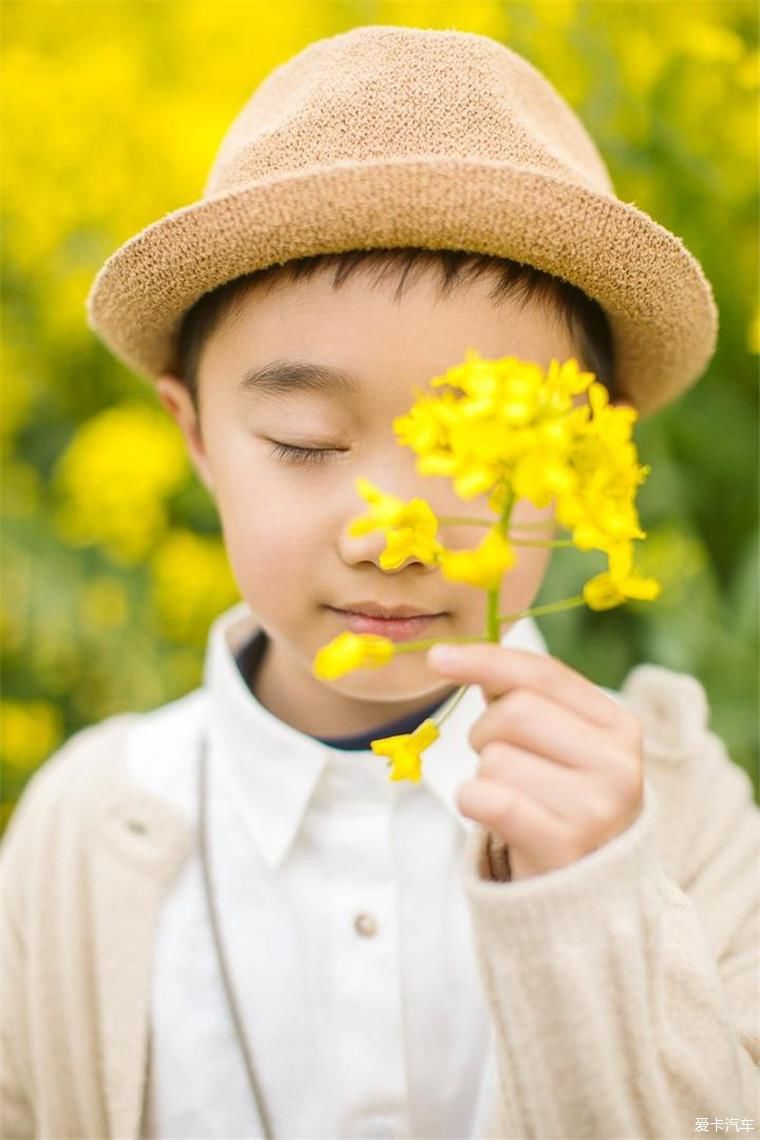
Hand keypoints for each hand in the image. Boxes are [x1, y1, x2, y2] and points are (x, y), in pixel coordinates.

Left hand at [427, 643, 644, 880]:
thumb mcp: (565, 747)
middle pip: (515, 711)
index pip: (544, 674)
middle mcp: (617, 764)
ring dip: (485, 777)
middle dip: (486, 732)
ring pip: (495, 759)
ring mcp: (595, 808)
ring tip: (512, 799)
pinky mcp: (563, 847)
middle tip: (498, 761)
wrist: (590, 893)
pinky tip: (494, 816)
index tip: (439, 658)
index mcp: (620, 727)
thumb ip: (527, 699)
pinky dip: (473, 801)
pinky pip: (488, 799)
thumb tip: (458, 657)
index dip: (486, 659)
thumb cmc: (561, 805)